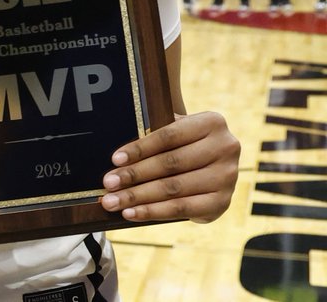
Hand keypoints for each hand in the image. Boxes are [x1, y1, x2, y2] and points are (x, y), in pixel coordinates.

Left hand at [100, 112, 238, 222]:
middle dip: (134, 175)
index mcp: (211, 123)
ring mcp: (227, 177)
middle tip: (108, 183)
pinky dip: (153, 212)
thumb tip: (117, 157)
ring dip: (138, 197)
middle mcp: (225, 148)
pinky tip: (131, 213)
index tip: (114, 159)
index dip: (140, 148)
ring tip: (112, 201)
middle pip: (170, 164)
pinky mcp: (222, 202)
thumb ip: (154, 135)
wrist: (213, 164)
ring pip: (173, 188)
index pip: (168, 136)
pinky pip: (182, 209)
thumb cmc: (184, 143)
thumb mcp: (176, 130)